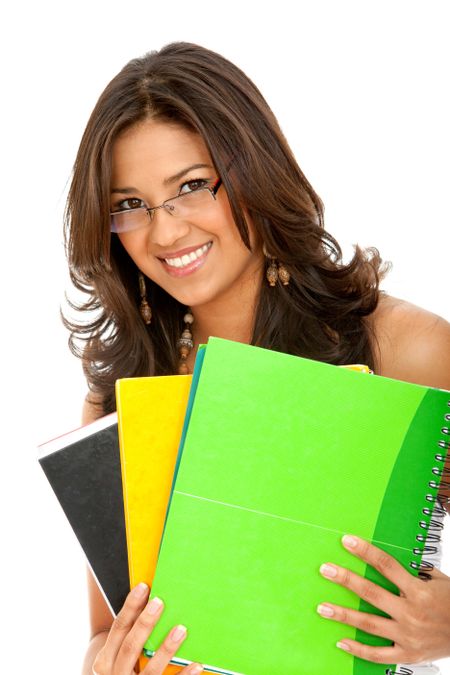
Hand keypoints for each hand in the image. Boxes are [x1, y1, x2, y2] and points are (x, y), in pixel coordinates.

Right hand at [92, 583, 201, 674]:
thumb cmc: (122, 671)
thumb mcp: (117, 657)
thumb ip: (128, 636)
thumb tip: (151, 603)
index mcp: (105, 659)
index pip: (118, 628)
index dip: (130, 607)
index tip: (143, 587)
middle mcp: (115, 674)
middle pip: (131, 646)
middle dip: (145, 623)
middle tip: (159, 602)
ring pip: (150, 669)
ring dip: (166, 649)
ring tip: (181, 629)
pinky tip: (196, 664)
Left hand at [318, 534, 449, 663]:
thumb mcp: (440, 581)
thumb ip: (415, 571)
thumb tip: (389, 560)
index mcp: (419, 590)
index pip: (386, 565)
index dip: (365, 551)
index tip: (347, 541)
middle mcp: (412, 612)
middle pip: (371, 593)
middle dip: (346, 580)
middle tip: (326, 570)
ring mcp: (408, 635)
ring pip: (369, 624)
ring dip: (344, 615)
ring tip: (323, 607)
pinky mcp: (408, 654)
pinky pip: (379, 654)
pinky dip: (358, 649)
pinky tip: (341, 641)